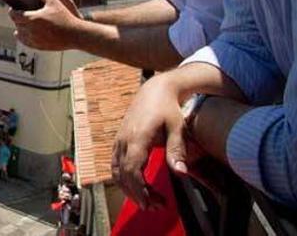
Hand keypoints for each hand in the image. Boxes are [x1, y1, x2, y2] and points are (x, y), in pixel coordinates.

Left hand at [9, 0, 82, 50]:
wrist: (75, 35)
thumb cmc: (65, 17)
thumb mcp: (53, 1)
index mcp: (31, 18)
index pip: (14, 15)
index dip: (12, 10)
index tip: (14, 8)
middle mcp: (30, 30)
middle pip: (16, 24)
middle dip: (17, 18)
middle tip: (20, 13)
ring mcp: (33, 40)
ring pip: (19, 34)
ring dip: (19, 28)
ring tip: (22, 23)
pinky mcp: (38, 47)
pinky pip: (26, 43)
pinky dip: (23, 37)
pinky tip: (25, 34)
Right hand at [111, 74, 190, 209]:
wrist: (154, 90)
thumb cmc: (167, 108)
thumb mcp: (177, 127)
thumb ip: (177, 150)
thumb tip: (181, 174)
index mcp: (137, 137)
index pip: (132, 170)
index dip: (139, 190)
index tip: (150, 203)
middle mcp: (123, 140)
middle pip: (124, 175)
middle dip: (138, 195)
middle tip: (156, 206)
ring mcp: (118, 140)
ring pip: (116, 172)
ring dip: (130, 189)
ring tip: (148, 200)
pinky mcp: (119, 141)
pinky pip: (115, 165)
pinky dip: (124, 179)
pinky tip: (138, 186)